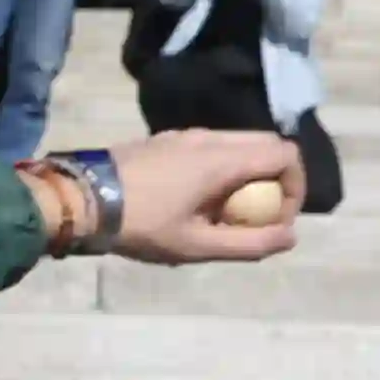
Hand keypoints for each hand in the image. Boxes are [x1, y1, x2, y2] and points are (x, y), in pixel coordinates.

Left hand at [106, 132, 306, 264]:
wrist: (83, 199)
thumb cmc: (142, 225)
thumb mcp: (197, 246)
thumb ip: (249, 243)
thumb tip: (290, 237)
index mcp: (222, 159)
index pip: (285, 154)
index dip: (296, 186)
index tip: (279, 219)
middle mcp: (209, 137)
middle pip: (266, 143)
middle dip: (277, 179)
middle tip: (260, 216)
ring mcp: (186, 134)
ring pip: (238, 143)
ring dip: (249, 174)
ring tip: (227, 213)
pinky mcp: (167, 139)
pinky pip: (213, 146)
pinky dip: (224, 168)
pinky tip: (198, 200)